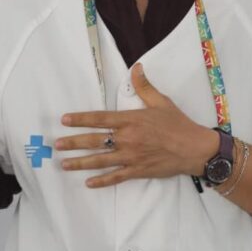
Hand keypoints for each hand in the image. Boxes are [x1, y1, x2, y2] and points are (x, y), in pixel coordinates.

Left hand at [55, 63, 218, 188]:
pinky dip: (101, 181)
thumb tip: (136, 68)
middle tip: (57, 145)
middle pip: (94, 141)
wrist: (195, 149)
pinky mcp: (137, 171)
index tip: (64, 120)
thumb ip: (145, 87)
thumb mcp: (161, 102)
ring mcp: (131, 157)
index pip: (100, 118)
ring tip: (64, 164)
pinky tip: (88, 182)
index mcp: (131, 120)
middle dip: (73, 142)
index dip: (80, 119)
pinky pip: (115, 177)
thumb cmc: (178, 124)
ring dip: (80, 162)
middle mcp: (127, 139)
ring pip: (100, 160)